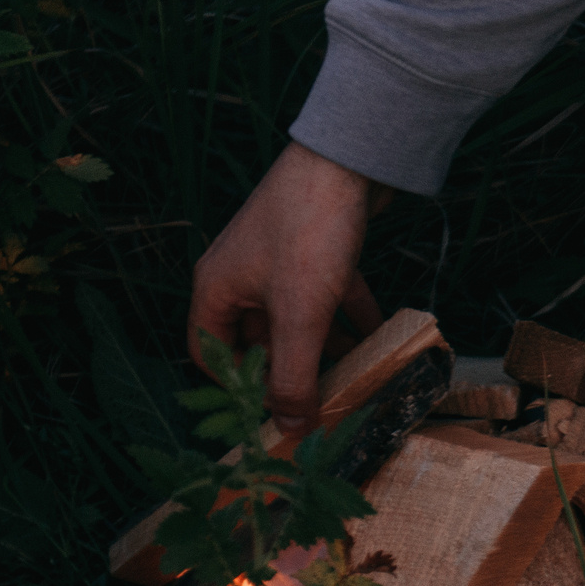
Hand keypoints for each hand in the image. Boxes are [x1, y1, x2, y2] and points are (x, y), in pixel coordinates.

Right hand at [187, 142, 393, 431]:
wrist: (349, 157)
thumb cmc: (310, 230)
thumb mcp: (299, 315)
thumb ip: (293, 376)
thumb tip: (290, 428)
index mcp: (217, 288)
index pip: (208, 352)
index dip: (234, 387)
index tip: (271, 413)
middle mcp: (241, 274)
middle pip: (257, 340)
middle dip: (288, 372)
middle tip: (320, 403)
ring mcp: (279, 260)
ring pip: (296, 320)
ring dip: (322, 350)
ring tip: (352, 380)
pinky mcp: (315, 248)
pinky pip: (327, 296)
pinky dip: (348, 317)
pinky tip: (376, 336)